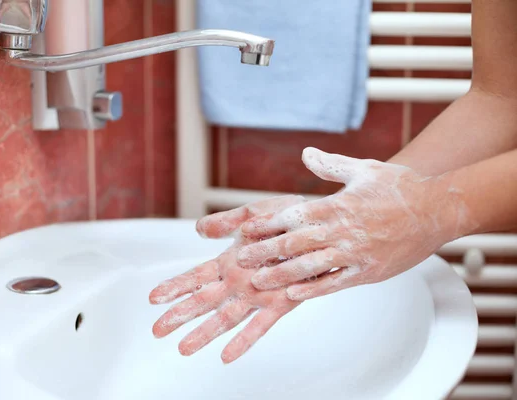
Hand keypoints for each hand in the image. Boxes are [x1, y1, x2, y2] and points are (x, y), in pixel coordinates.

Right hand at [149, 196, 304, 362]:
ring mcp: (257, 295)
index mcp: (230, 262)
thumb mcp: (253, 214)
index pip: (196, 277)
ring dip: (204, 333)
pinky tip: (228, 356)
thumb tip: (198, 229)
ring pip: (225, 317)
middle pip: (203, 301)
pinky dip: (243, 341)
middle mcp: (239, 282)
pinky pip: (260, 326)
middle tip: (157, 330)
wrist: (321, 227)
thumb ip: (226, 222)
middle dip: (179, 315)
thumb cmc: (288, 219)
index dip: (175, 286)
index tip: (153, 297)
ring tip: (183, 348)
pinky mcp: (280, 303)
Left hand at [237, 147, 474, 300]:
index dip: (266, 224)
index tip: (245, 230)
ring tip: (258, 281)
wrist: (438, 210)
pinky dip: (313, 290)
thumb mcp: (364, 169)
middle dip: (265, 252)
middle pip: (295, 244)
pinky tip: (294, 295)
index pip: (293, 215)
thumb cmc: (400, 187)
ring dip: (282, 275)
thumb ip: (331, 165)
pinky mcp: (369, 272)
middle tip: (240, 260)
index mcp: (337, 205)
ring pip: (311, 267)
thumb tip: (305, 153)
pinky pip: (336, 283)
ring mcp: (355, 254)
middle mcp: (343, 230)